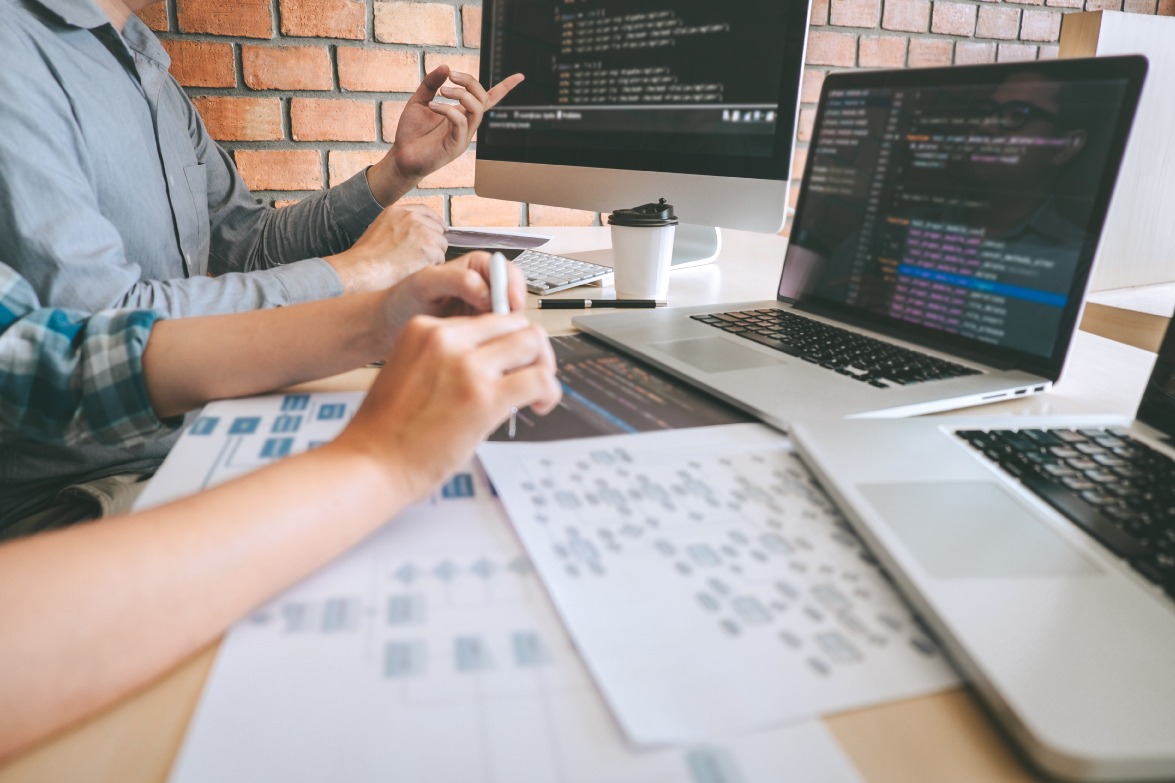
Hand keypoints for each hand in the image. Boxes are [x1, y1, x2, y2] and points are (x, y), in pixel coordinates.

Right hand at [324, 205, 446, 292]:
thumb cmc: (365, 258)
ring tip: (414, 265)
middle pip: (437, 229)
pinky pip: (440, 258)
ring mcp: (421, 230)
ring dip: (433, 256)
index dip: (436, 221)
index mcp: (396, 211)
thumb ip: (398, 227)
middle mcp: (411, 217)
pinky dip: (432, 266)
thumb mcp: (378, 230)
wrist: (361, 268)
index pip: (425, 211)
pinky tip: (416, 270)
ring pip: (441, 244)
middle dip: (433, 244)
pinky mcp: (428, 246)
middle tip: (420, 258)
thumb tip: (415, 235)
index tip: (442, 229)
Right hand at [334, 314, 560, 500]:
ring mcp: (467, 366)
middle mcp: (447, 339)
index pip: (488, 319)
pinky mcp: (485, 397)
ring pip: (533, 343)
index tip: (512, 363)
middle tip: (531, 376)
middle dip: (531, 350)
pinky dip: (549, 392)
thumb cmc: (388, 430)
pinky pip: (539, 379)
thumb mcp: (412, 371)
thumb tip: (494, 364)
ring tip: (536, 394)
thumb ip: (449, 359)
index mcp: (425, 329)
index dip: (507, 342)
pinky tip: (539, 407)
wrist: (371, 462)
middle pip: (515, 323)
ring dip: (543, 366)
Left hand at [366, 66, 524, 205]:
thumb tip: (446, 66)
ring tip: (442, 91)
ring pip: (477, 109)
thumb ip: (431, 83)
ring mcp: (463, 136)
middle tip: (452, 75)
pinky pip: (461, 123)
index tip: (520, 76)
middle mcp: (467, 124)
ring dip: (461, 94)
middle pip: (483, 98)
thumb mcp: (420, 100)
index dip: (505, 88)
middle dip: (470, 82)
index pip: (489, 100)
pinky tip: (433, 106)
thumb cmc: (412, 132)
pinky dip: (448, 109)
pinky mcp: (456, 146)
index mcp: (462, 113)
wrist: (402, 156)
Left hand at [373, 251, 526, 343]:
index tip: (511, 304)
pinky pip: (496, 336)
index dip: (513, 288)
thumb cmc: (400, 300)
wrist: (387, 327)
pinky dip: (495, 343)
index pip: (506, 272)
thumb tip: (484, 289)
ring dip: (505, 330)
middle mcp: (482, 287)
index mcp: (474, 267)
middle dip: (513, 312)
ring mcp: (481, 311)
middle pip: (513, 297)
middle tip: (504, 327)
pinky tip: (484, 349)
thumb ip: (456, 280)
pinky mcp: (477, 332)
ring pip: (508, 320)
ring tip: (490, 340)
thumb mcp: (425, 282)